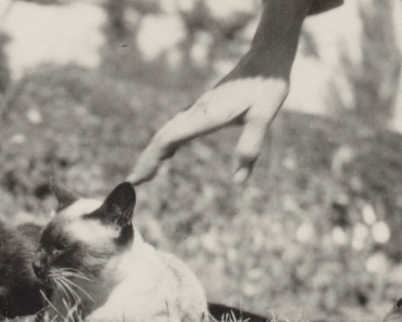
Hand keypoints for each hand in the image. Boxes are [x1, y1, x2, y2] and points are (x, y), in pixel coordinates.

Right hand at [126, 0, 319, 185]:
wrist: (266, 59)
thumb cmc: (267, 86)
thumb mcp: (263, 118)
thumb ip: (249, 147)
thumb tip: (238, 181)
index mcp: (206, 114)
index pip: (168, 139)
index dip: (150, 159)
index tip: (136, 178)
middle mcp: (197, 111)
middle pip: (163, 136)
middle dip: (147, 159)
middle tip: (133, 181)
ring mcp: (199, 108)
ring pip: (169, 130)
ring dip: (155, 151)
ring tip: (146, 172)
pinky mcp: (205, 106)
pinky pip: (179, 126)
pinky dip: (169, 142)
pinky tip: (170, 151)